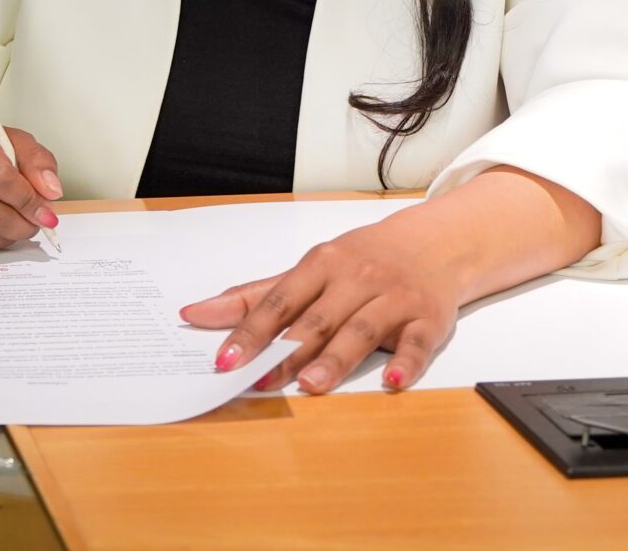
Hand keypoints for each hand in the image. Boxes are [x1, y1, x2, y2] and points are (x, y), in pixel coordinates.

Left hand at [180, 206, 465, 393]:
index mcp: (321, 265)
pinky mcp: (428, 319)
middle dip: (288, 351)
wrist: (433, 244)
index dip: (252, 332)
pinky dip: (406, 361)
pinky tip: (393, 381)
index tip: (227, 360)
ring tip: (312, 384)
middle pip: (317, 319)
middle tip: (261, 380)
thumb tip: (194, 314)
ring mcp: (394, 298)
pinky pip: (417, 341)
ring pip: (361, 330)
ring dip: (336, 358)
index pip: (279, 301)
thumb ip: (253, 296)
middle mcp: (356, 279)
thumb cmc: (361, 260)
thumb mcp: (308, 270)